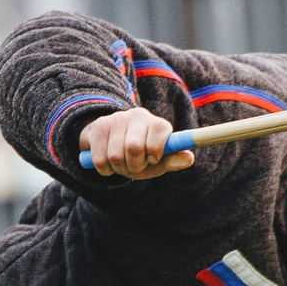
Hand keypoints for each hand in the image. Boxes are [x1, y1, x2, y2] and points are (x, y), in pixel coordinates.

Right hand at [81, 108, 195, 179]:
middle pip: (134, 147)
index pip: (159, 129)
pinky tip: (108, 163)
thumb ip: (172, 160)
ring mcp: (115, 119)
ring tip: (121, 163)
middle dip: (134, 165)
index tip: (152, 159)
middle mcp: (137, 116)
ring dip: (118, 169)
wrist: (110, 145)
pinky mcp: (97, 127)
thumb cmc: (140, 156)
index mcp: (155, 123)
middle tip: (135, 165)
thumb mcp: (157, 161)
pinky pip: (100, 159)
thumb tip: (189, 158)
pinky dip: (105, 170)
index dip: (155, 149)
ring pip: (115, 156)